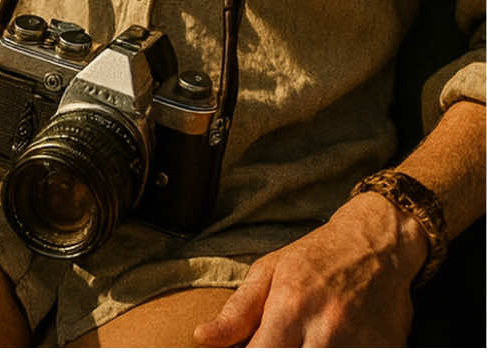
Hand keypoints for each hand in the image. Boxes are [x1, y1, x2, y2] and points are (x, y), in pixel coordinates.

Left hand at [194, 193, 427, 346]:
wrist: (379, 243)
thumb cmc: (317, 256)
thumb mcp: (270, 271)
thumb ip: (237, 311)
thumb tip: (201, 338)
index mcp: (290, 307)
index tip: (246, 351)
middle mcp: (324, 330)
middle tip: (278, 341)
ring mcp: (357, 345)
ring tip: (301, 338)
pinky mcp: (383, 350)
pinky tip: (331, 341)